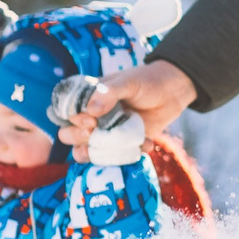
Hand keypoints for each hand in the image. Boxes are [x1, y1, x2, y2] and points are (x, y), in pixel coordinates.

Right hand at [58, 59, 196, 149]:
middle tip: (93, 132)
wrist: (173, 92)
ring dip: (95, 154)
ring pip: (87, 151)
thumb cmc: (146, 81)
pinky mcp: (122, 144)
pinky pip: (115, 157)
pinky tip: (145, 144)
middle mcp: (92, 117)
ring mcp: (106, 132)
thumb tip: (90, 110)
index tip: (88, 120)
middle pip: (68, 134)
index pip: (65, 112)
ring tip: (112, 148)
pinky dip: (127, 156)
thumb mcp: (128, 82)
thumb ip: (108, 93)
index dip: (70, 119)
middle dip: (77, 137)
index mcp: (87, 98)